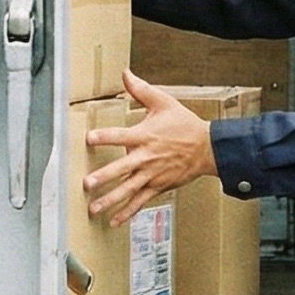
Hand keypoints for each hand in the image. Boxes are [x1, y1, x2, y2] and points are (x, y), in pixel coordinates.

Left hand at [85, 72, 217, 222]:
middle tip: (88, 184)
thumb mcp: (164, 103)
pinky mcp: (158, 186)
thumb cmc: (184, 125)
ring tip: (94, 208)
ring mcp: (152, 175)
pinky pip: (140, 201)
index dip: (105, 137)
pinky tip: (114, 221)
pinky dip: (128, 212)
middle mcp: (146, 157)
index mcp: (145, 136)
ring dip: (110, 200)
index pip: (121, 136)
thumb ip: (141, 90)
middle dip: (104, 177)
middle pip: (122, 169)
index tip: (89, 139)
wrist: (207, 148)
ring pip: (128, 189)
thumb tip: (125, 73)